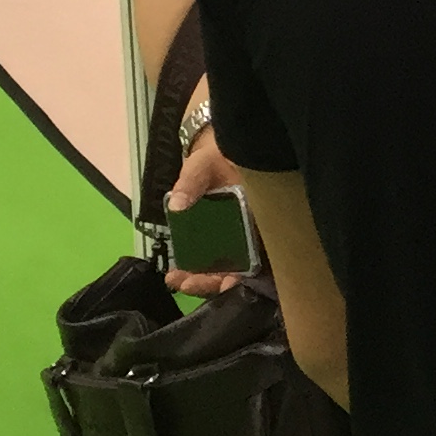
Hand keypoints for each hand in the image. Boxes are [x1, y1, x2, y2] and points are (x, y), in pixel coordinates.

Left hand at [165, 120, 242, 295]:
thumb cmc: (220, 156)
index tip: (226, 284)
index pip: (259, 251)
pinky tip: (177, 274)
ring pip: (228, 268)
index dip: (246, 271)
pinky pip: (215, 261)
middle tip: (186, 283)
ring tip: (176, 280)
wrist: (221, 151)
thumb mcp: (205, 162)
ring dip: (204, 279)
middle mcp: (254, 230)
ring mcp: (239, 237)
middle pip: (243, 267)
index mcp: (259, 214)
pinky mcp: (223, 239)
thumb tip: (178, 205)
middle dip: (214, 281)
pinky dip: (198, 270)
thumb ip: (192, 180)